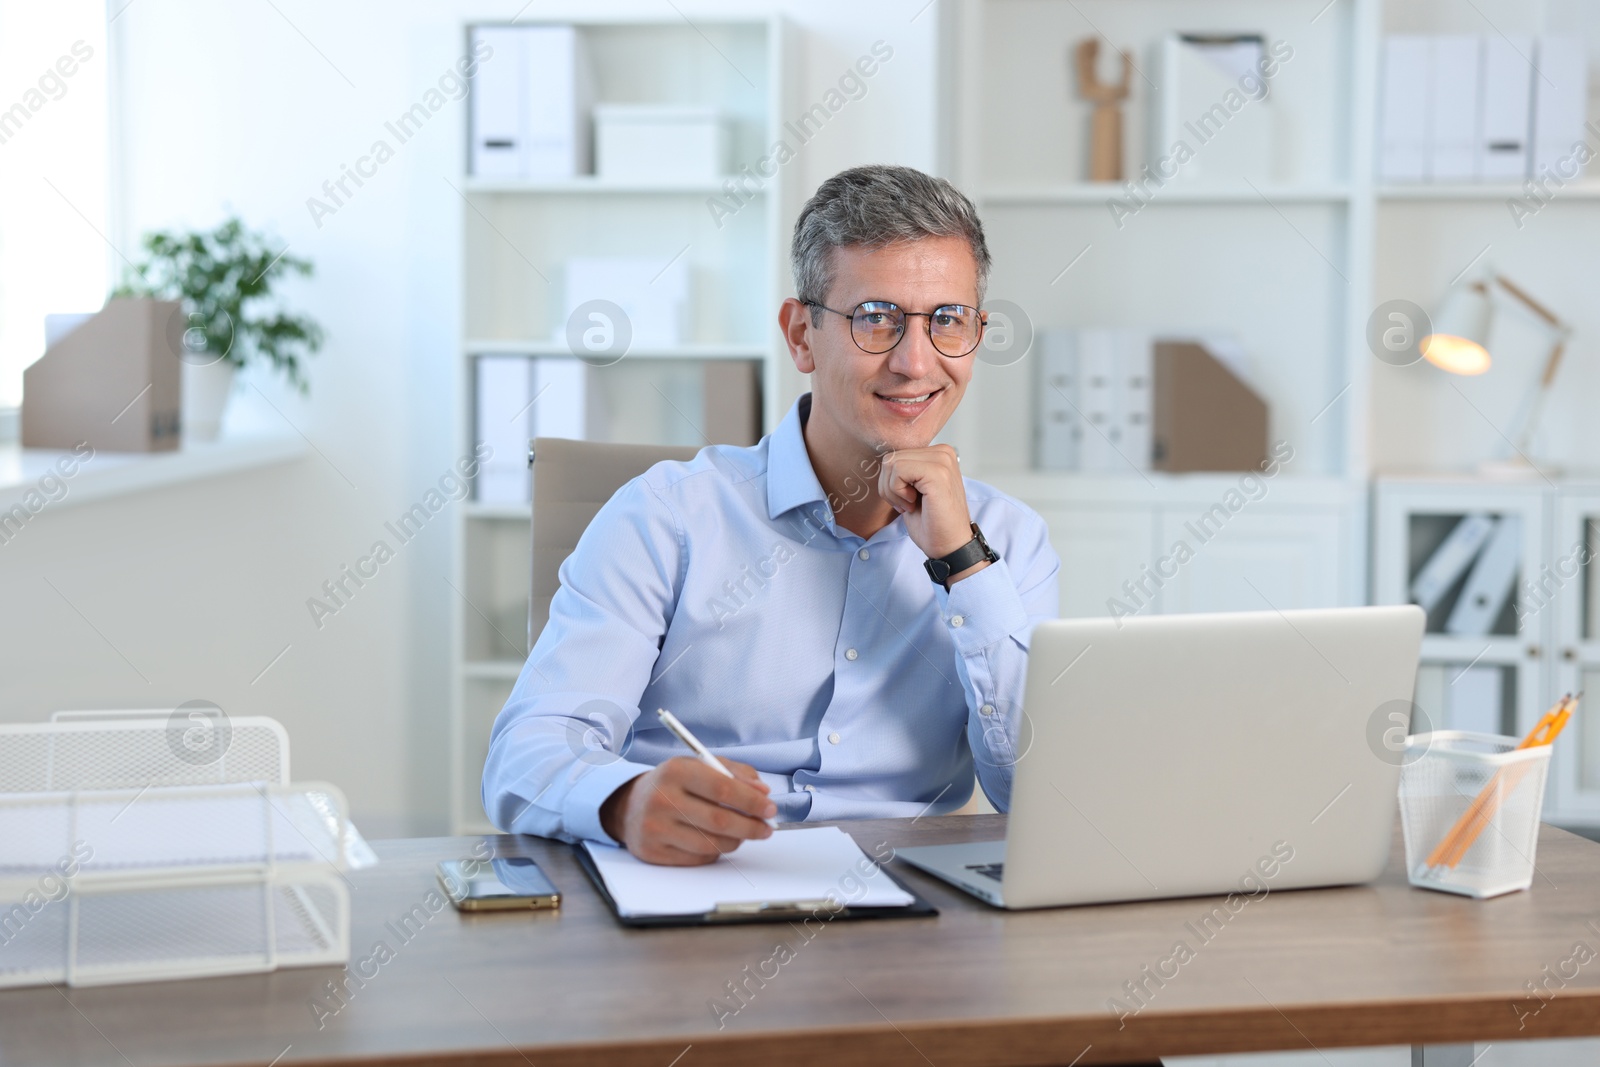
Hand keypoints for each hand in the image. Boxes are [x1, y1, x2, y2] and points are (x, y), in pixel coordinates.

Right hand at [598, 756, 775, 864]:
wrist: (628, 805)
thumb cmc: (673, 784)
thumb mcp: (699, 765)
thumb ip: (734, 773)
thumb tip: (763, 792)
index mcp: (676, 771)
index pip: (722, 788)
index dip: (752, 801)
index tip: (770, 808)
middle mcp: (662, 799)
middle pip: (719, 820)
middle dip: (751, 826)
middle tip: (767, 828)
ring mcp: (655, 828)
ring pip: (711, 844)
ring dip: (736, 841)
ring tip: (743, 833)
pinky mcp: (653, 852)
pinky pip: (698, 859)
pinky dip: (716, 852)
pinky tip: (718, 841)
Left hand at [878, 445, 983, 578]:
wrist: (949, 546)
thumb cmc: (932, 522)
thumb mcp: (913, 489)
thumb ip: (904, 471)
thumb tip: (885, 461)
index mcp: (939, 454)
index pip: (896, 455)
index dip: (892, 483)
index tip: (908, 500)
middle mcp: (943, 452)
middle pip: (890, 459)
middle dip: (889, 487)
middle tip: (907, 505)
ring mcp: (942, 460)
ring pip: (891, 463)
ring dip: (893, 491)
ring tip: (911, 504)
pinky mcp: (937, 472)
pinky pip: (898, 470)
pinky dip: (897, 492)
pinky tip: (913, 504)